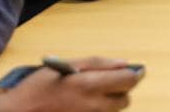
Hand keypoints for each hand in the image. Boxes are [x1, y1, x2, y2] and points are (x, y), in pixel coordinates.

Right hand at [0, 57, 142, 111]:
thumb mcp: (66, 65)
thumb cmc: (37, 88)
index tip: (131, 72)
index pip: (129, 80)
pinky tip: (82, 107)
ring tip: (89, 96)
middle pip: (125, 99)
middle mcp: (94, 106)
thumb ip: (98, 63)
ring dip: (109, 103)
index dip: (132, 74)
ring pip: (114, 111)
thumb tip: (124, 64)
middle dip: (120, 90)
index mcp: (90, 85)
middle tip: (105, 84)